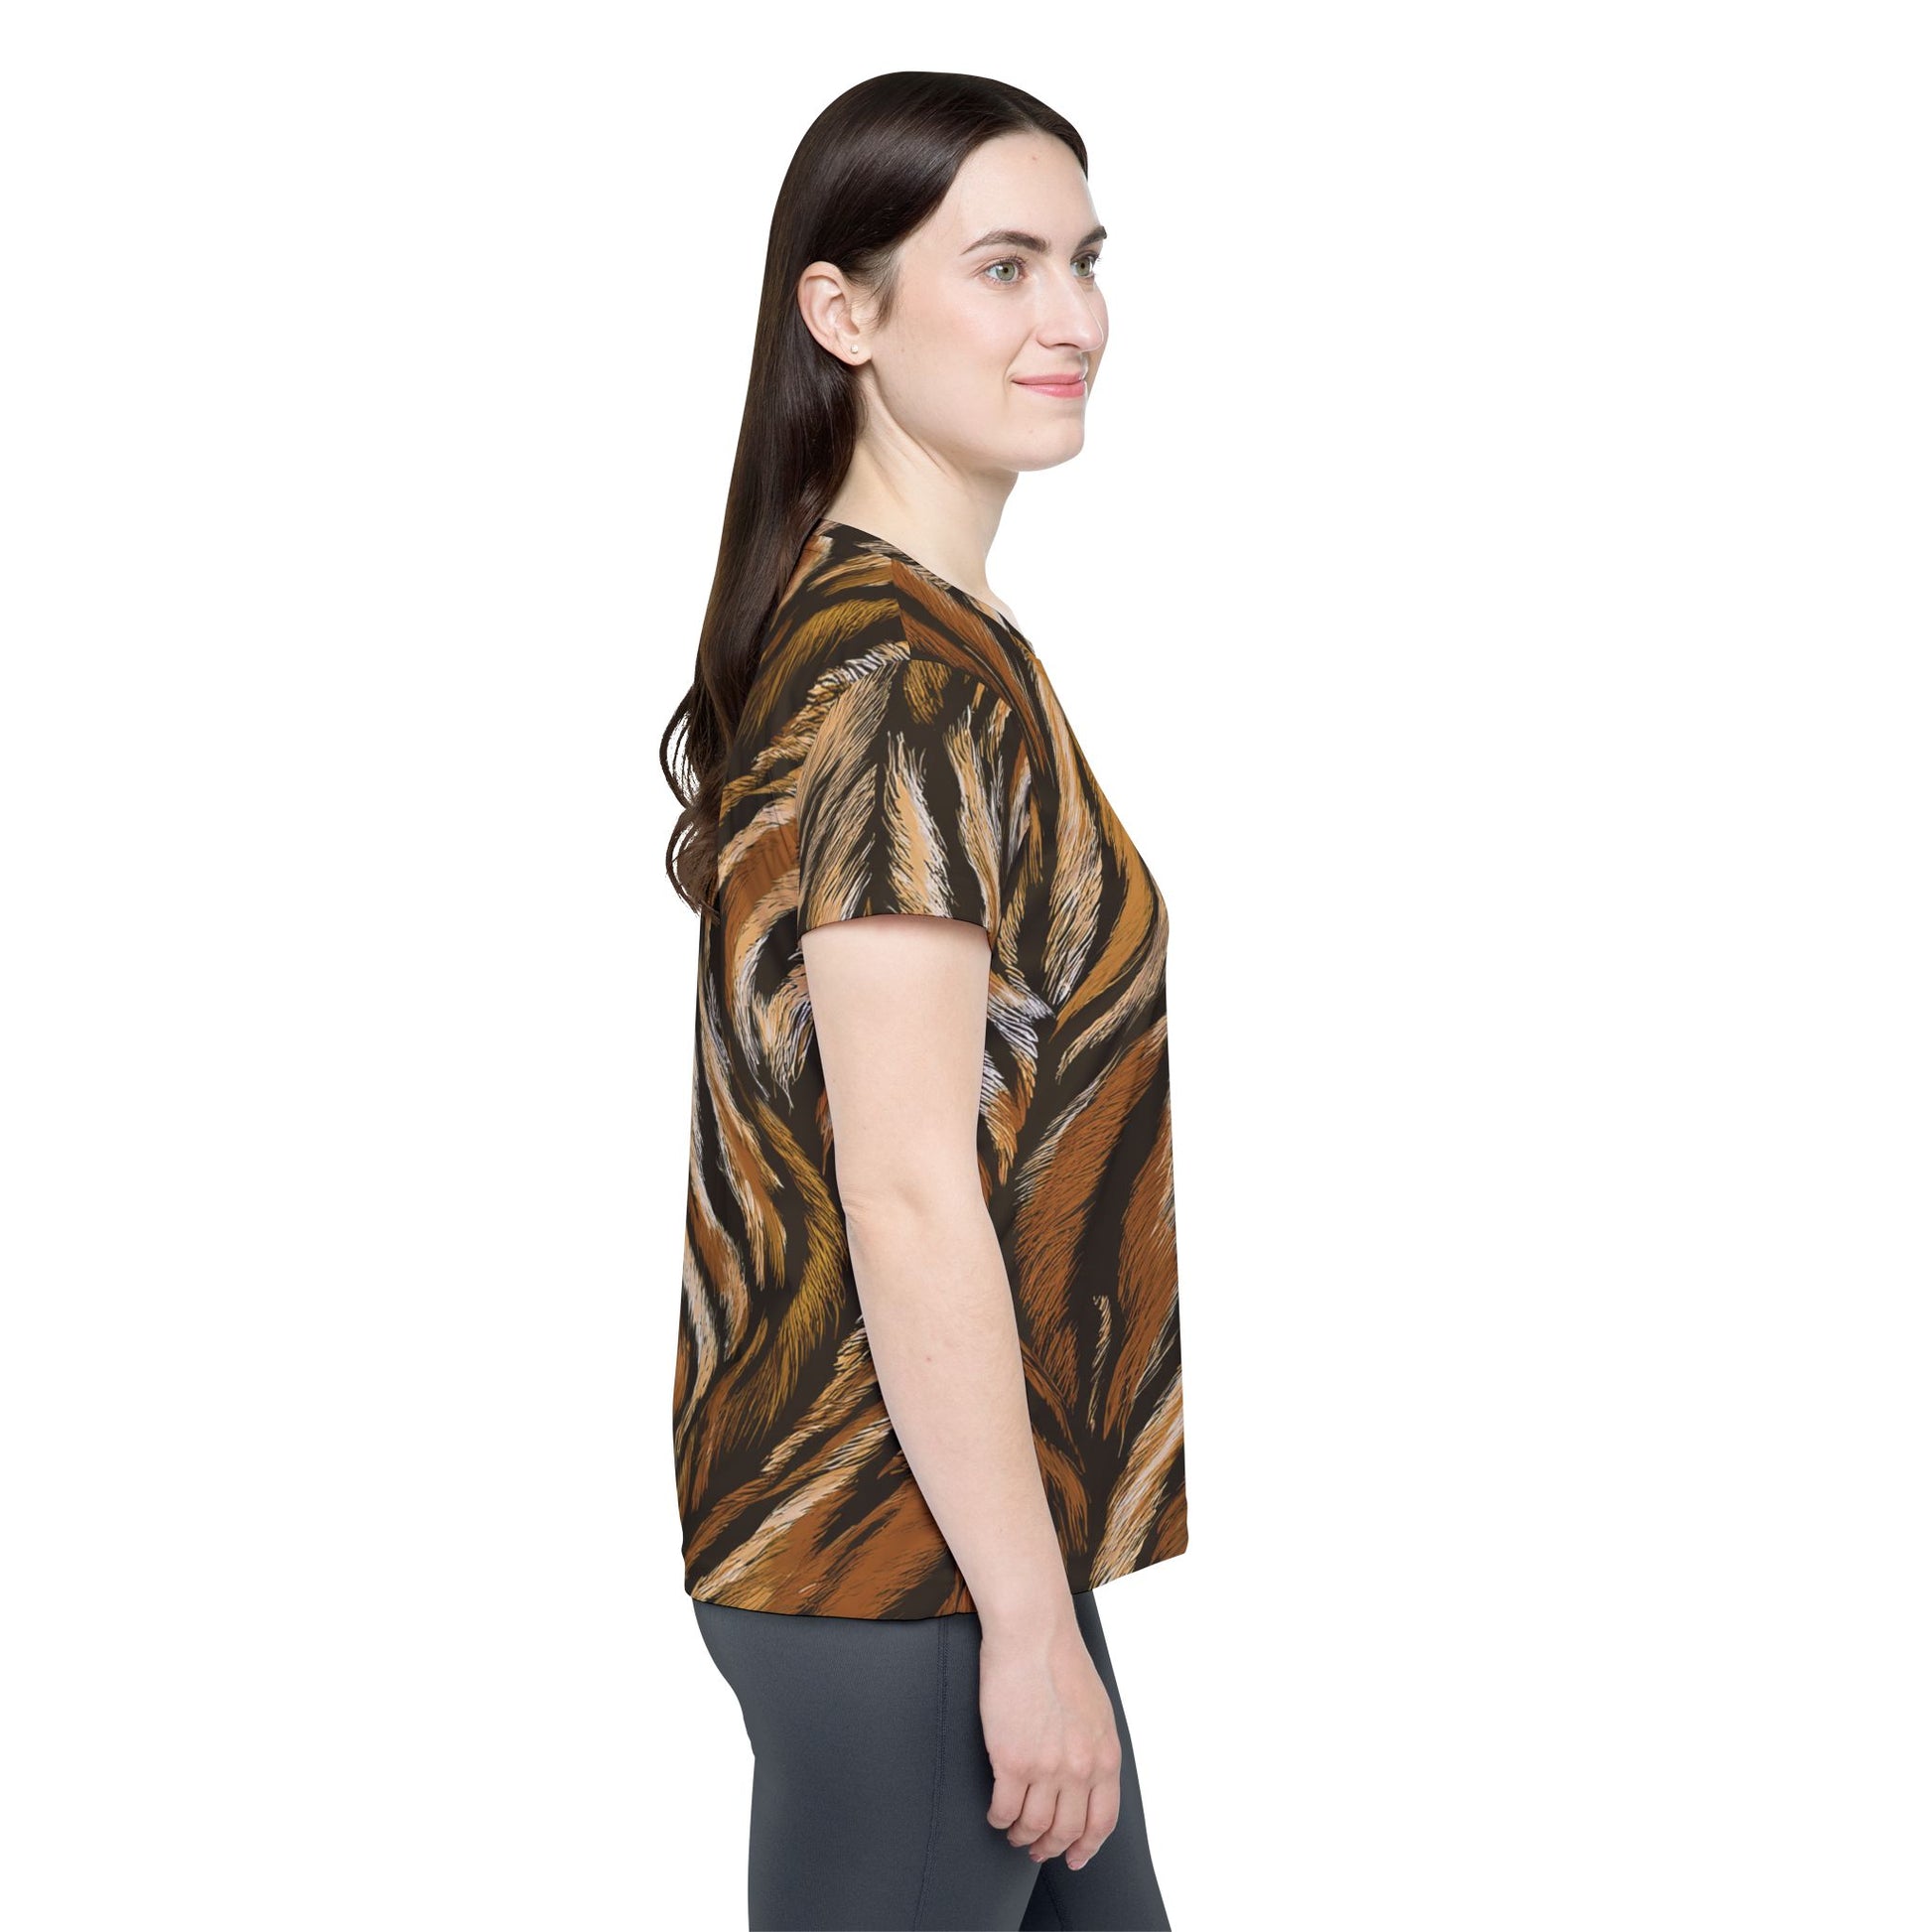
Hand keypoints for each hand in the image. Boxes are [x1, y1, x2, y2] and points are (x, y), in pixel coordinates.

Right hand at [978, 1607, 1121, 1871]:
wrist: (1033, 1634)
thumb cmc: (1061, 1662)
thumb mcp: (1096, 1711)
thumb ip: (1094, 1749)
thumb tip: (1085, 1779)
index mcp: (1105, 1756)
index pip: (1102, 1821)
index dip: (1086, 1846)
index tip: (1074, 1857)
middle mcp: (1080, 1769)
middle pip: (1067, 1831)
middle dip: (1050, 1847)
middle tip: (1036, 1848)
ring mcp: (1046, 1768)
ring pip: (1034, 1827)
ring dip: (1022, 1836)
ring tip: (1013, 1831)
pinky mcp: (1012, 1760)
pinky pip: (1004, 1809)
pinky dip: (999, 1818)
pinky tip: (996, 1813)